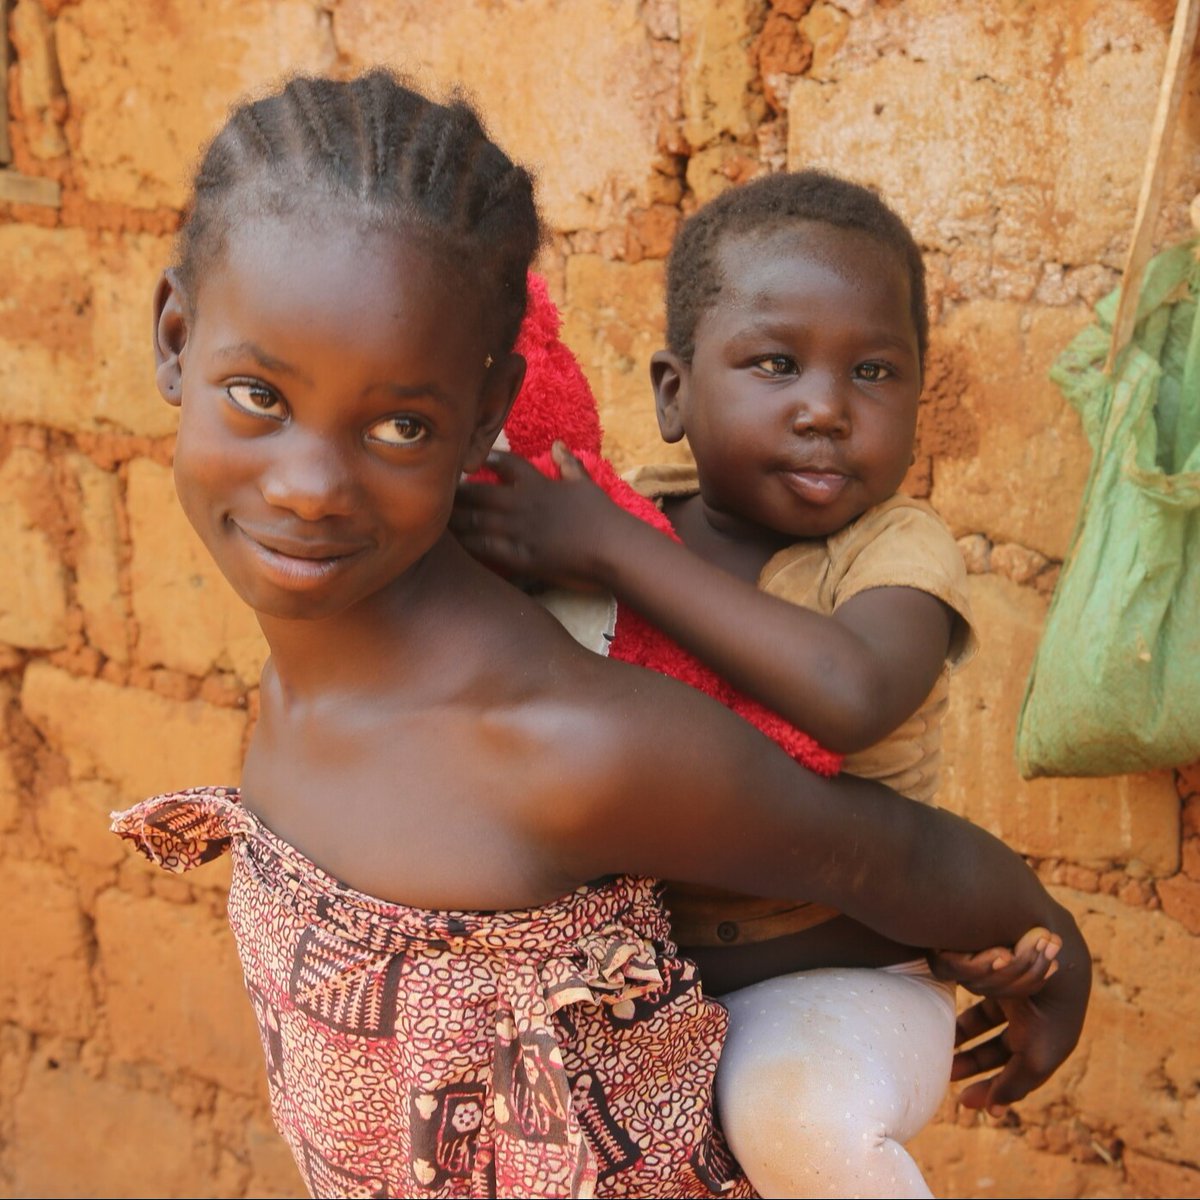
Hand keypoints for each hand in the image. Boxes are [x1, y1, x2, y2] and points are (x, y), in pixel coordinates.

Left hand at [452, 443, 626, 590]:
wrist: (612, 546)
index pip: (506, 465)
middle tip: (436, 490)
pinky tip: (452, 545)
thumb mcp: (585, 484)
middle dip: (456, 493)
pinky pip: (487, 549)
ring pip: (476, 521)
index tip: (470, 460)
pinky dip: (468, 545)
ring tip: (434, 518)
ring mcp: (519, 530)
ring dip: (454, 519)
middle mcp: (522, 504)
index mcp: (538, 484)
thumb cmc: (603, 516)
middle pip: (479, 493)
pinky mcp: (521, 556)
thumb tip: (559, 445)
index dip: (486, 461)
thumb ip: (569, 464)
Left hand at [948, 921, 1089, 1115]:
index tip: (963, 1101)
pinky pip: (966, 984)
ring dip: (957, 1033)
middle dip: (969, 1061)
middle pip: (992, 1044)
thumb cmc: (1047, 1012)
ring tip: (933, 1045)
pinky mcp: (990, 964)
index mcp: (1040, 1035)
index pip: (1011, 1067)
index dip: (989, 1085)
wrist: (1050, 956)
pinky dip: (953, 998)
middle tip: (944, 1074)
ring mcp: (1008, 987)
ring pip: (978, 1016)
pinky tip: (935, 1008)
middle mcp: (1025, 1013)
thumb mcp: (1034, 1057)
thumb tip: (992, 1112)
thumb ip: (1013, 1085)